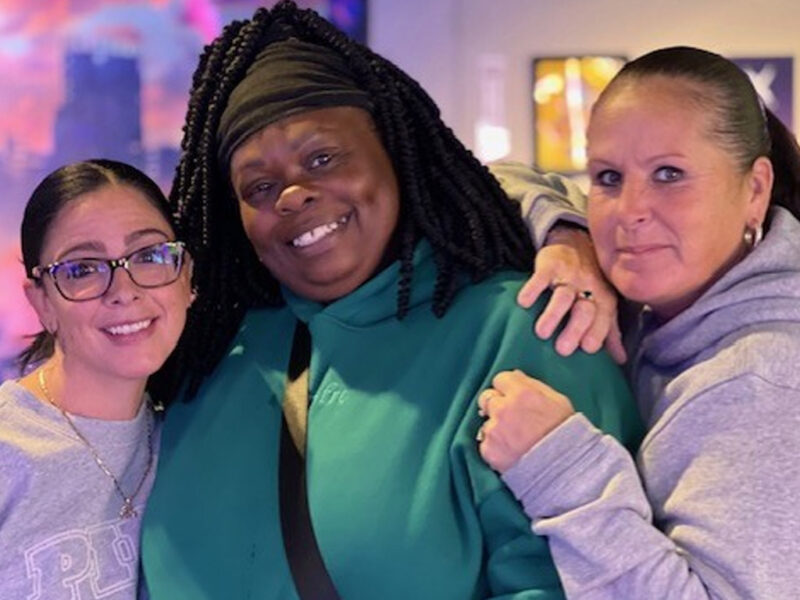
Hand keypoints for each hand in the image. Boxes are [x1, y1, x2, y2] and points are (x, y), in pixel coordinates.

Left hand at [478, 370, 574, 472]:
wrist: (566, 471)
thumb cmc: (567, 435)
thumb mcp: (558, 402)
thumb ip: (534, 386)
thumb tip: (516, 376)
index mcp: (522, 393)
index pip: (500, 379)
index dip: (507, 388)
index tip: (512, 397)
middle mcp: (504, 408)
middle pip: (487, 398)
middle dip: (496, 405)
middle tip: (510, 418)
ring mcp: (494, 430)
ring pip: (486, 422)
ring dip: (495, 428)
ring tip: (514, 440)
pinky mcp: (488, 450)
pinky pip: (485, 443)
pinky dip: (494, 447)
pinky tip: (510, 452)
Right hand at [518, 226, 625, 363]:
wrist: (576, 243)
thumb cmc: (591, 282)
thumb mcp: (604, 304)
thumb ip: (610, 331)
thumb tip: (620, 360)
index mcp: (604, 298)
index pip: (604, 318)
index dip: (597, 333)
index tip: (586, 349)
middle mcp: (588, 287)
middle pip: (584, 310)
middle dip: (575, 328)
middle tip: (562, 349)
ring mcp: (569, 276)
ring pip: (563, 296)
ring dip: (553, 314)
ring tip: (541, 333)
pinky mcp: (549, 265)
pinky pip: (541, 277)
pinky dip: (532, 289)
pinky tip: (523, 303)